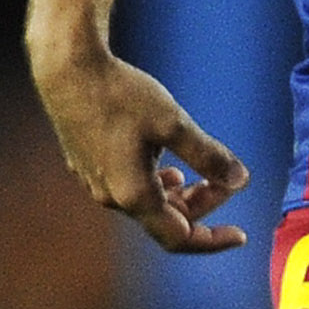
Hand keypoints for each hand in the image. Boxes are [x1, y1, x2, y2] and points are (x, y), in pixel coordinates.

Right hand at [31, 45, 249, 252]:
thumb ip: (208, 156)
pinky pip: (128, 189)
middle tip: (225, 180)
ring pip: (146, 204)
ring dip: (178, 196)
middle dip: (201, 205)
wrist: (68, 69)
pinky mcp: (87, 165)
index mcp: (134, 194)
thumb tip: (240, 180)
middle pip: (165, 220)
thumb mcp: (173, 124)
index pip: (180, 237)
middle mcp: (111, 197)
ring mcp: (95, 182)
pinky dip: (155, 185)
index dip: (213, 239)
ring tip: (196, 177)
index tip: (240, 234)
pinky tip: (165, 167)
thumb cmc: (119, 95)